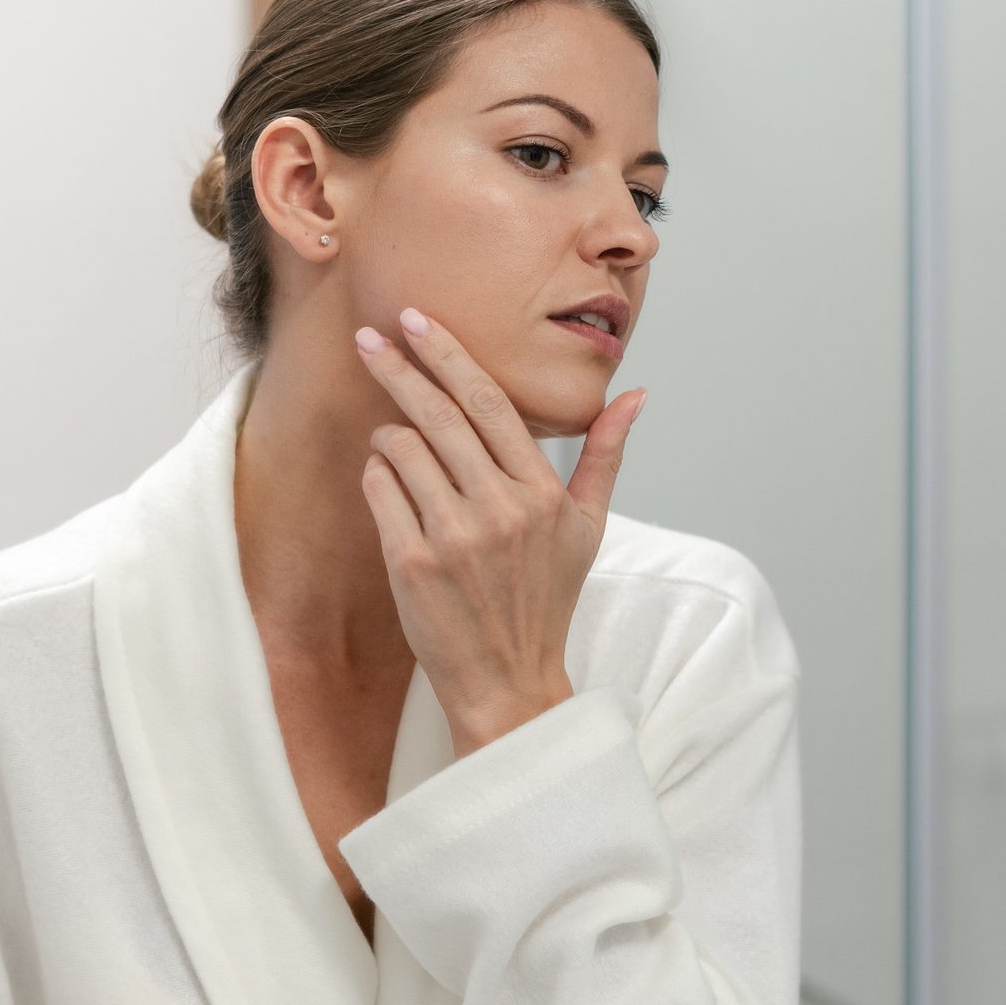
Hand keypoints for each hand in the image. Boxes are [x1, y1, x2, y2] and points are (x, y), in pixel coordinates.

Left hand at [354, 307, 646, 755]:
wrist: (508, 681)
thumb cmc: (545, 599)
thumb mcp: (588, 527)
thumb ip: (605, 455)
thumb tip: (636, 394)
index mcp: (544, 493)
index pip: (492, 404)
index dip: (451, 356)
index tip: (419, 323)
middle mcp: (501, 510)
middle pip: (441, 415)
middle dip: (400, 368)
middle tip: (369, 338)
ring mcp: (454, 537)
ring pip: (402, 449)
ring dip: (388, 434)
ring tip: (393, 440)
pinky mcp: (412, 563)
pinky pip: (379, 490)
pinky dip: (377, 475)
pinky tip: (389, 481)